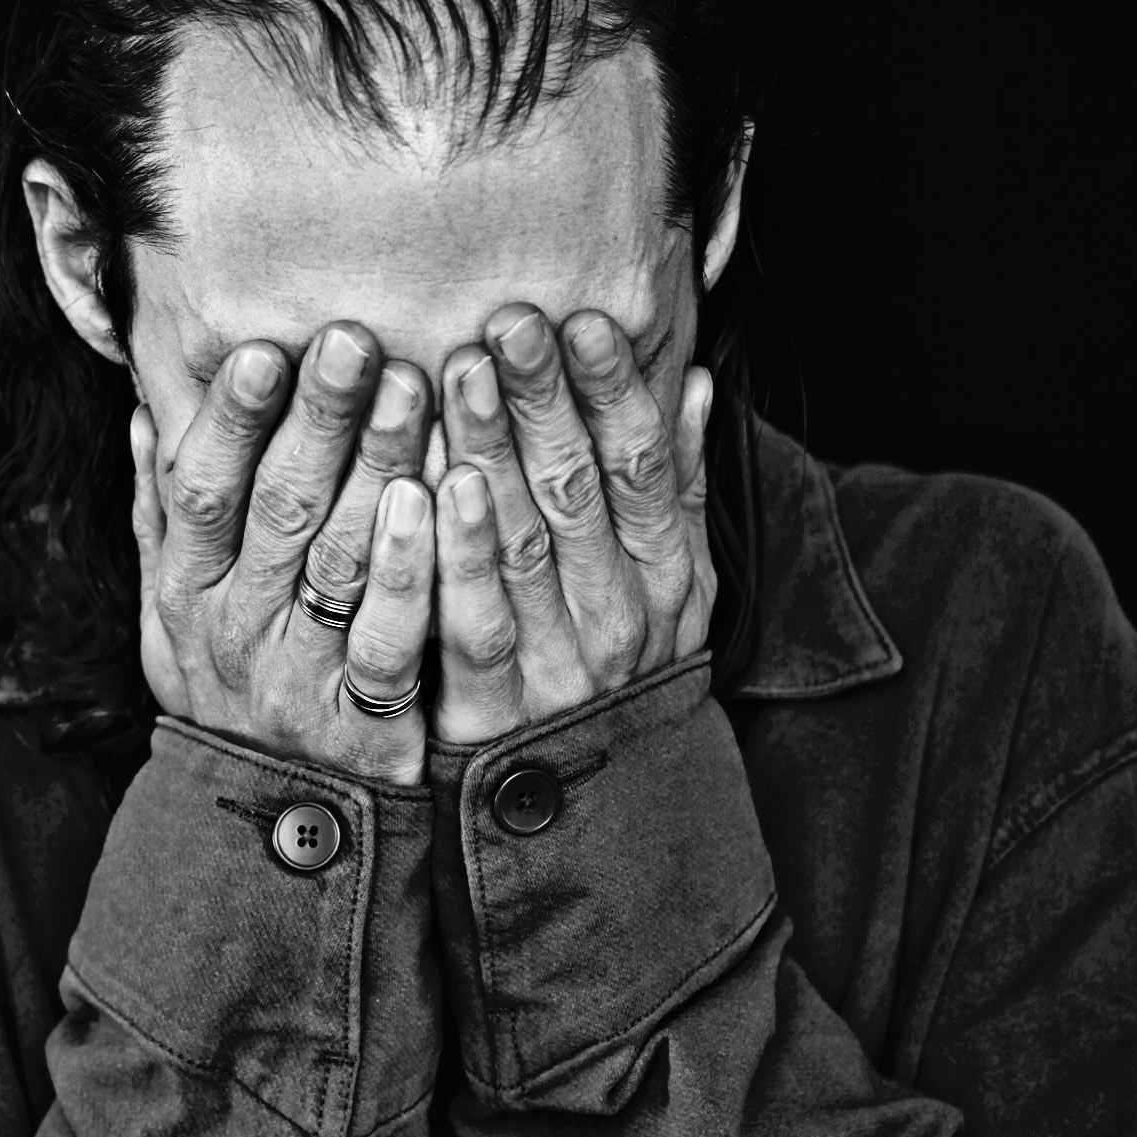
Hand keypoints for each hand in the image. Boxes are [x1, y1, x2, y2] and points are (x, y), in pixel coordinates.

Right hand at [131, 323, 435, 785]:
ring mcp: (297, 675)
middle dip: (316, 417)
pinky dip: (412, 566)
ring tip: (412, 386)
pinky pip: (390, 634)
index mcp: (186, 591)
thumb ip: (160, 517)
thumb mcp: (169, 613)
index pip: (201, 491)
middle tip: (355, 338)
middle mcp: (233, 629)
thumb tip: (145, 411)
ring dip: (375, 466)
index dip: (228, 419)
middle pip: (276, 509)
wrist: (276, 826)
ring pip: (338, 559)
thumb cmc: (229, 689)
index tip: (263, 345)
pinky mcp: (364, 720)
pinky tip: (435, 499)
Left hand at [430, 304, 714, 744]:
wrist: (604, 818)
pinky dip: (459, 552)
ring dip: (492, 450)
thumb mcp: (679, 586)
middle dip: (543, 400)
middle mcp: (618, 617)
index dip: (614, 393)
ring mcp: (555, 664)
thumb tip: (695, 379)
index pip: (642, 469)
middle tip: (508, 320)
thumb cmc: (628, 669)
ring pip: (523, 544)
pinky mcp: (489, 710)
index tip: (585, 318)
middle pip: (579, 492)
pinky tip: (441, 485)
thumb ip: (679, 487)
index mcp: (666, 578)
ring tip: (460, 370)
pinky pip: (472, 621)